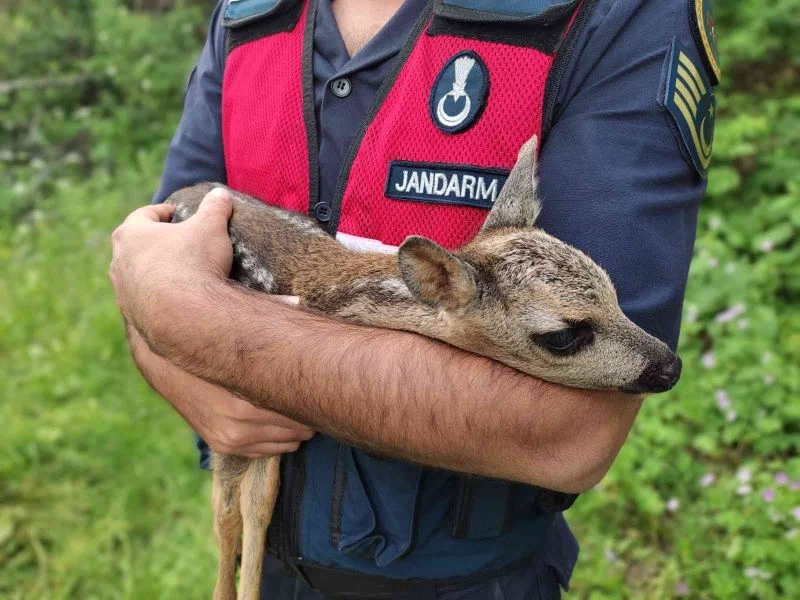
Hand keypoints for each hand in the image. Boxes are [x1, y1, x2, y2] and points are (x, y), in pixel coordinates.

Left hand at [109, 188, 233, 343]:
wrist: (187, 316)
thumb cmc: (195, 263)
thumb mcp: (212, 227)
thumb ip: (215, 207)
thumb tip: (221, 194)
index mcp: (132, 233)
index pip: (145, 214)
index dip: (164, 211)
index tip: (179, 213)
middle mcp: (119, 260)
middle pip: (136, 244)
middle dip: (156, 242)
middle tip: (178, 242)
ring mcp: (123, 291)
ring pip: (136, 274)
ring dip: (153, 271)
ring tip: (177, 274)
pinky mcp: (132, 315)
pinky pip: (144, 300)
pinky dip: (157, 296)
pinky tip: (176, 300)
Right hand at [128, 324, 313, 456]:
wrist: (162, 363)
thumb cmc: (207, 341)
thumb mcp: (235, 329)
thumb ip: (269, 315)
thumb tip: (298, 302)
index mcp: (247, 394)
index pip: (300, 406)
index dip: (318, 395)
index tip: (327, 384)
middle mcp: (239, 422)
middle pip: (299, 427)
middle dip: (310, 412)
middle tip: (318, 395)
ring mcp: (230, 437)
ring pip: (287, 442)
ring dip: (298, 428)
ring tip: (300, 406)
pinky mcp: (223, 444)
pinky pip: (268, 451)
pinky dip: (280, 439)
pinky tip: (283, 422)